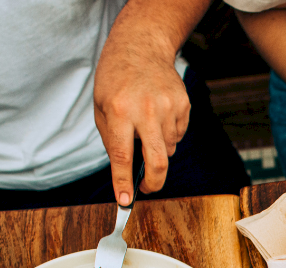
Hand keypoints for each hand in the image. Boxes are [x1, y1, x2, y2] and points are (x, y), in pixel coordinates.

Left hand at [94, 45, 190, 204]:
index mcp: (119, 111)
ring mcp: (169, 108)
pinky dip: (168, 135)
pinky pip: (178, 136)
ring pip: (168, 149)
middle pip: (157, 162)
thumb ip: (113, 140)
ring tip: (146, 128)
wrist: (141, 47)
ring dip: (157, 149)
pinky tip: (158, 116)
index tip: (124, 201)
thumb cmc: (116, 80)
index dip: (123, 183)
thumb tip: (127, 174)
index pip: (122, 157)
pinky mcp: (183, 106)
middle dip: (153, 184)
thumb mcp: (102, 108)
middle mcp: (146, 111)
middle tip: (146, 189)